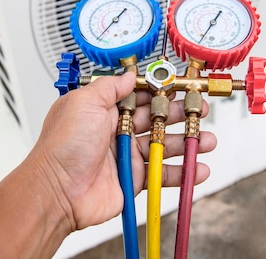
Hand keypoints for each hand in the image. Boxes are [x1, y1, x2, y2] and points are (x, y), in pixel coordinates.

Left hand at [27, 72, 216, 231]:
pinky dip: (183, 172)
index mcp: (105, 109)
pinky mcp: (135, 179)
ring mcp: (128, 155)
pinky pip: (163, 173)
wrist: (57, 191)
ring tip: (208, 141)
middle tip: (201, 110)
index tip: (183, 86)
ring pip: (165, 145)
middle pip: (158, 118)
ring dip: (189, 142)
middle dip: (182, 114)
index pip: (141, 94)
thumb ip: (110, 86)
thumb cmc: (63, 146)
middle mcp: (118, 130)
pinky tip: (199, 168)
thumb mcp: (84, 102)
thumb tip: (129, 74)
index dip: (163, 90)